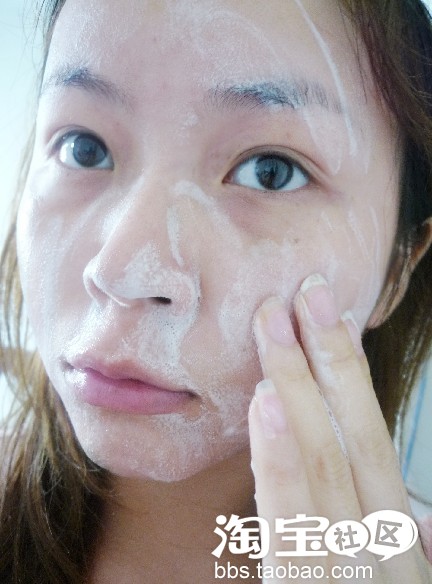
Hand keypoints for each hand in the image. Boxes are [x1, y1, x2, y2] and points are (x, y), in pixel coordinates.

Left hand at [249, 273, 431, 582]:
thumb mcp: (393, 583)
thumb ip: (400, 545)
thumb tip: (422, 516)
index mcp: (394, 539)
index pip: (372, 440)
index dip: (352, 374)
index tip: (333, 316)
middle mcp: (379, 548)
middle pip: (352, 438)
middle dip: (328, 360)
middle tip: (304, 294)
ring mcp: (344, 569)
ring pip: (324, 466)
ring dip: (300, 388)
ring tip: (278, 328)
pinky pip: (288, 524)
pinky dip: (281, 461)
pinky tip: (265, 405)